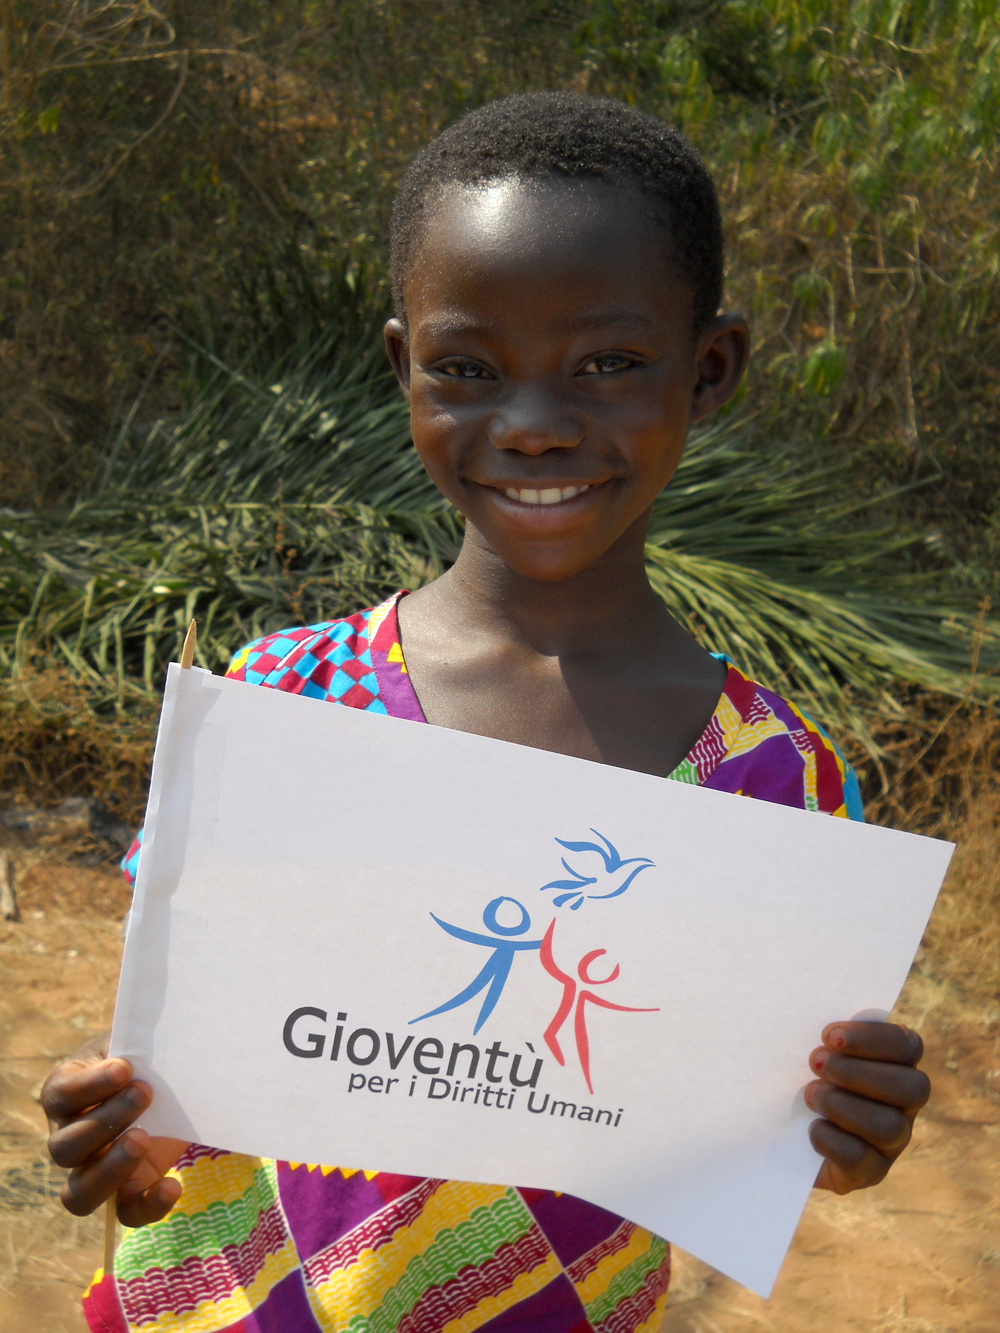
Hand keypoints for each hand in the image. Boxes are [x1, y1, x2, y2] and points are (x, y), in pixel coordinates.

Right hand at [42, 1032, 188, 1225]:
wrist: (166, 1080)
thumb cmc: (142, 1057)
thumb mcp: (132, 1043)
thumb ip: (131, 1044)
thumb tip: (143, 1051)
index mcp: (65, 1093)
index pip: (60, 1095)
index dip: (88, 1085)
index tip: (125, 1067)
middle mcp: (68, 1138)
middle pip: (63, 1149)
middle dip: (104, 1122)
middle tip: (144, 1093)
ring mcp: (94, 1170)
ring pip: (79, 1193)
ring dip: (112, 1169)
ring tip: (145, 1138)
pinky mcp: (129, 1190)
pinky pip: (127, 1213)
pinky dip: (148, 1206)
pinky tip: (172, 1184)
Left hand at [806, 1020, 929, 1194]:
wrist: (791, 1133)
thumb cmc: (807, 1076)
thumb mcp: (820, 1052)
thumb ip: (830, 1040)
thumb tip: (823, 1032)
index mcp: (899, 1066)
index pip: (908, 1046)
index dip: (873, 1038)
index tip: (829, 1035)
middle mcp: (905, 1105)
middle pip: (911, 1088)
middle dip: (857, 1072)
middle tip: (815, 1062)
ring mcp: (894, 1142)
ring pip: (888, 1126)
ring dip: (840, 1105)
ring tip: (809, 1094)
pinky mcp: (872, 1171)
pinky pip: (860, 1159)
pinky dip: (830, 1139)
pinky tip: (811, 1127)